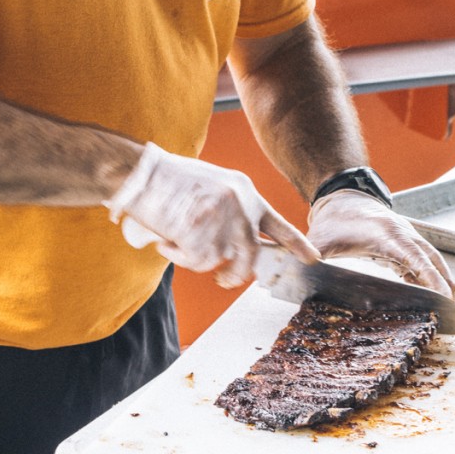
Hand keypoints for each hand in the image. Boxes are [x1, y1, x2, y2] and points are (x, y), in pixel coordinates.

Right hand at [104, 143, 318, 287]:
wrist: (141, 173)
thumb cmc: (168, 180)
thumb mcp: (211, 185)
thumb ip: (230, 210)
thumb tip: (233, 245)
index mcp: (245, 192)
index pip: (278, 224)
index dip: (297, 244)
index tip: (313, 258)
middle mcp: (240, 206)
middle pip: (250, 257)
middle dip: (236, 275)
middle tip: (223, 280)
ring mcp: (223, 221)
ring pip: (219, 262)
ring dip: (196, 259)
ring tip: (176, 239)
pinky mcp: (202, 234)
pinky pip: (195, 262)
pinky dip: (178, 256)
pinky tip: (166, 238)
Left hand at [307, 190, 454, 298]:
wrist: (341, 197)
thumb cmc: (333, 220)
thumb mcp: (320, 241)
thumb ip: (313, 260)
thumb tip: (301, 277)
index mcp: (386, 234)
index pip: (415, 258)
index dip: (430, 278)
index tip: (444, 298)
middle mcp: (403, 234)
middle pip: (433, 262)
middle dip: (447, 287)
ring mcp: (407, 238)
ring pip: (434, 262)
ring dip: (445, 283)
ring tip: (452, 311)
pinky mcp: (405, 243)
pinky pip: (425, 262)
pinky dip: (433, 278)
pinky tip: (435, 298)